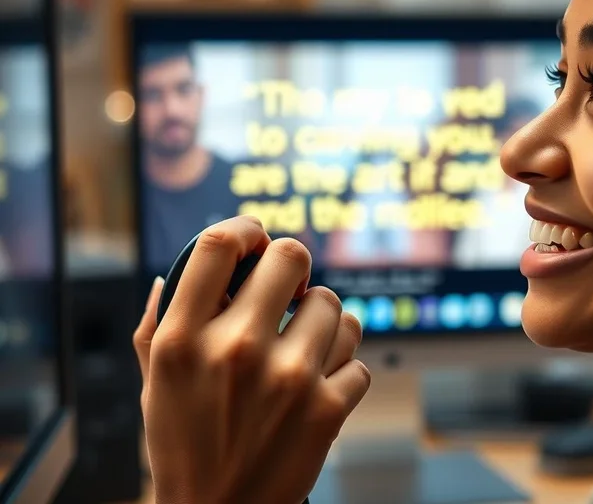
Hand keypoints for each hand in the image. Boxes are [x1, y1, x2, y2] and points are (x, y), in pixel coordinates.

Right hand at [133, 216, 370, 503]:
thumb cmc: (183, 445)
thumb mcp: (153, 384)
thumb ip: (158, 323)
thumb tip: (171, 274)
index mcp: (183, 339)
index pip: (219, 243)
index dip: (246, 229)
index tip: (256, 240)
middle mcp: (235, 350)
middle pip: (292, 256)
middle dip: (294, 268)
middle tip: (289, 291)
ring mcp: (287, 379)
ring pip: (334, 305)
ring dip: (323, 321)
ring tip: (305, 346)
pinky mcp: (326, 409)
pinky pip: (357, 356)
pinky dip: (343, 368)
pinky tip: (320, 384)